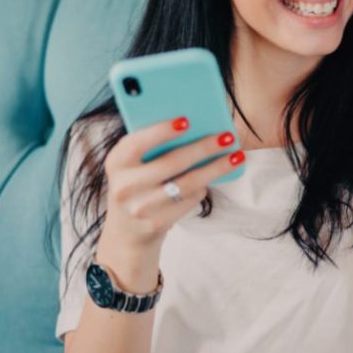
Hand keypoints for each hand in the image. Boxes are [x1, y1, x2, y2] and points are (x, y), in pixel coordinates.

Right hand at [101, 116, 243, 250]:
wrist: (127, 231)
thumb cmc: (138, 185)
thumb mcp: (134, 166)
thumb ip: (153, 147)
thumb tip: (195, 126)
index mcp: (116, 162)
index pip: (137, 143)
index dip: (161, 131)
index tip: (186, 121)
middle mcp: (124, 186)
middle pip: (171, 163)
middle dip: (203, 148)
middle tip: (227, 137)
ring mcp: (140, 207)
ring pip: (187, 183)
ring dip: (215, 168)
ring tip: (236, 156)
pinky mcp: (156, 224)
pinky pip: (189, 200)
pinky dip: (203, 188)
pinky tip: (212, 178)